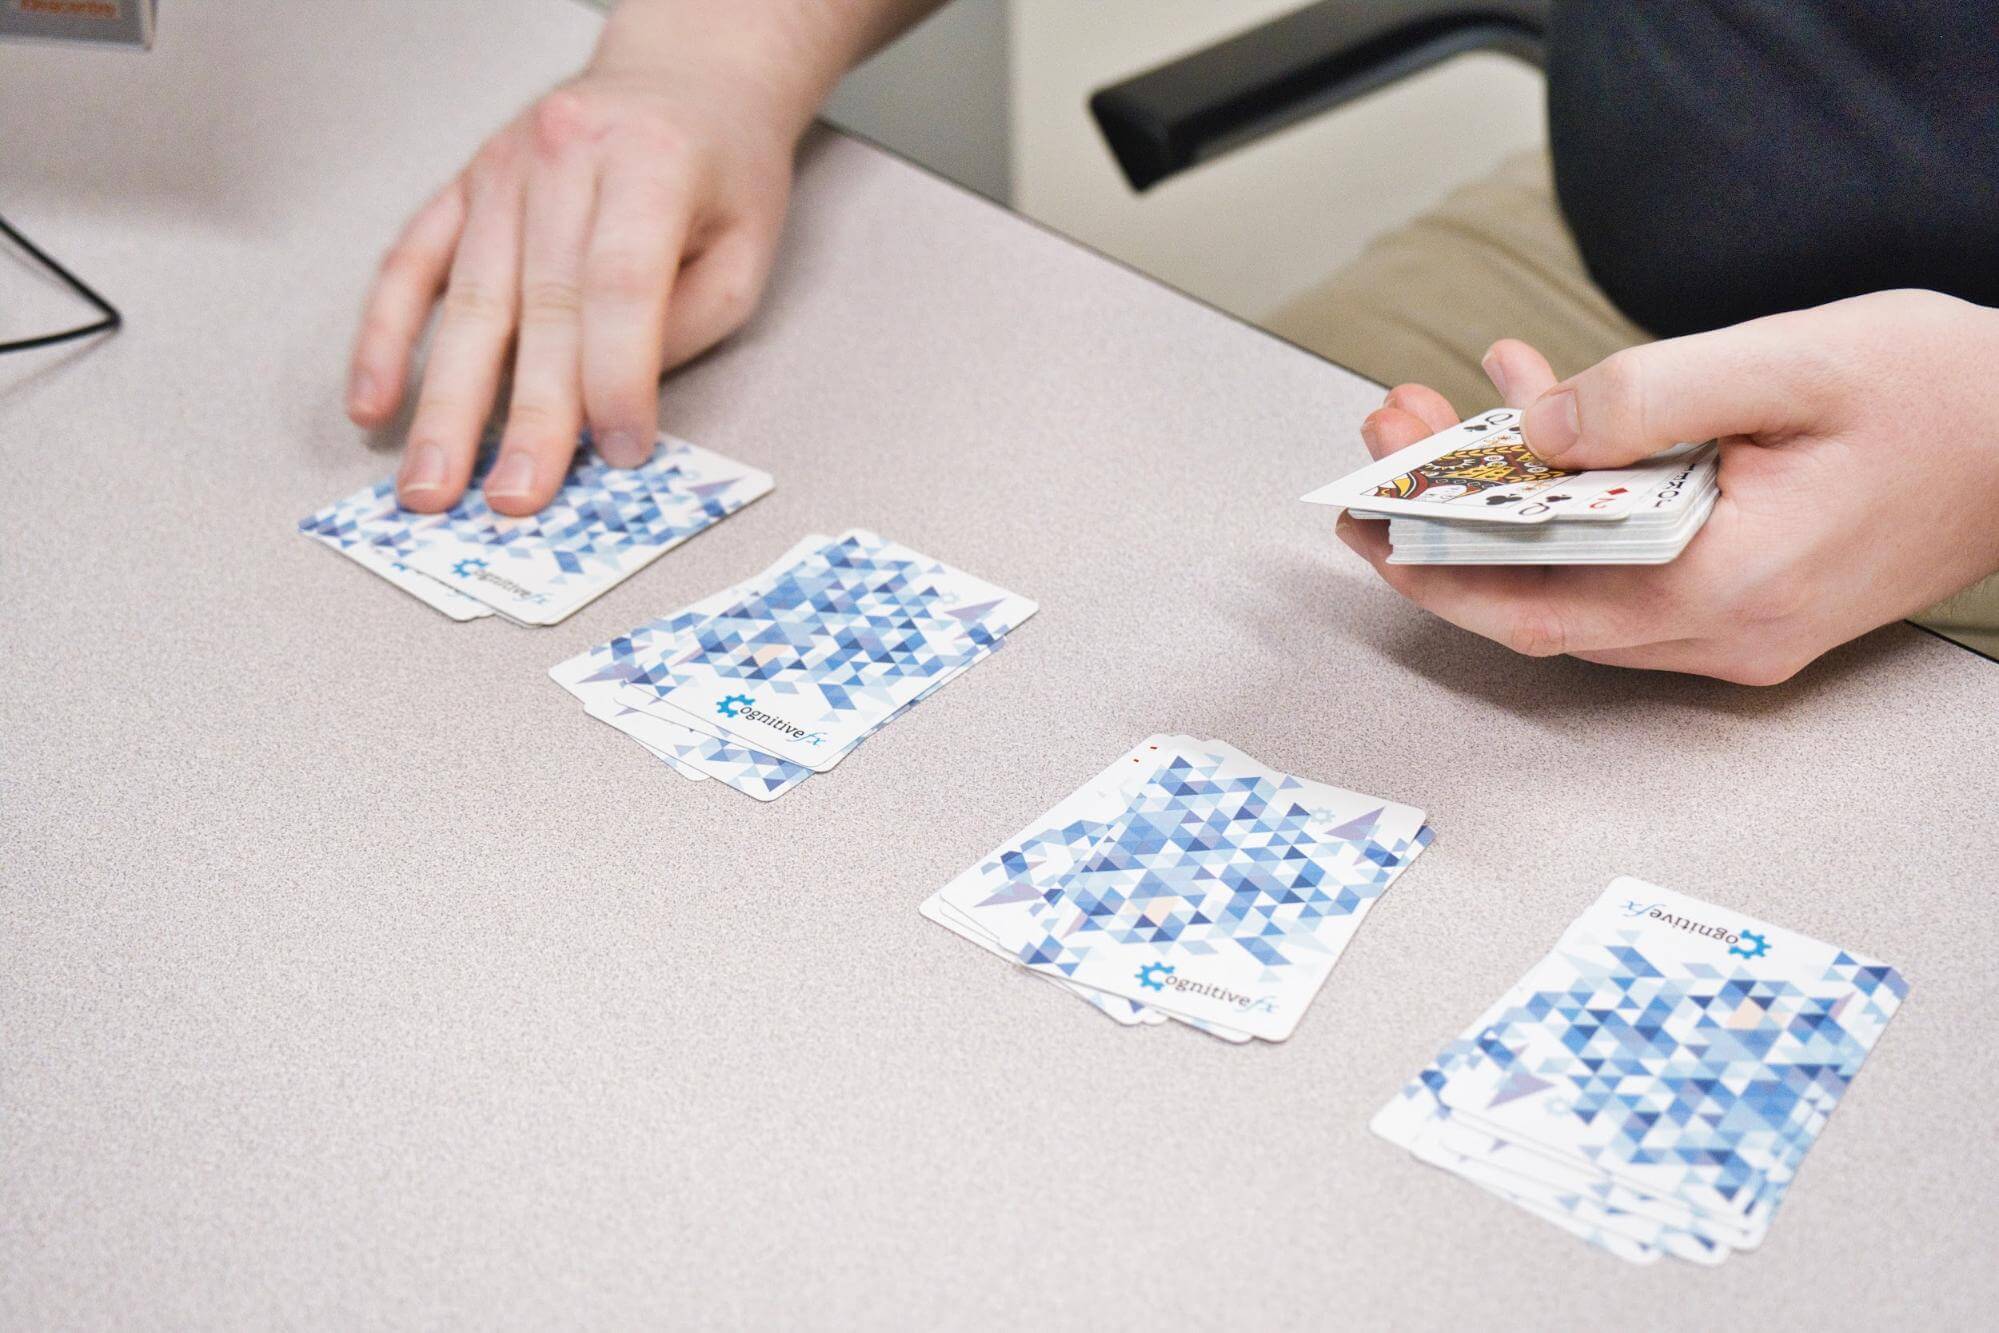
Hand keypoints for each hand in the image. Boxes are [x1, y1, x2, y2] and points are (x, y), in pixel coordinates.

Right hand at [346, 5, 828, 514]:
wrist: (684, 78)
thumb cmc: (722, 170)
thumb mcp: (744, 248)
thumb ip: (681, 324)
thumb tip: (607, 411)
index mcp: (648, 162)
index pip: (619, 284)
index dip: (616, 376)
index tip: (615, 452)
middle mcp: (562, 155)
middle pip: (538, 304)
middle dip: (523, 416)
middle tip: (510, 499)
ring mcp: (499, 168)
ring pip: (468, 300)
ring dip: (446, 404)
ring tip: (431, 483)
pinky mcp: (460, 186)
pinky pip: (409, 266)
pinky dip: (384, 340)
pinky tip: (373, 404)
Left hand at [1335, 290, 1998, 683]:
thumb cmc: (1942, 395)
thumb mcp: (1788, 363)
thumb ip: (1652, 395)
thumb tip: (1538, 426)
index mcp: (1728, 584)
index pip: (1536, 603)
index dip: (1437, 563)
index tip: (1370, 514)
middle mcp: (1725, 630)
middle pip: (1540, 599)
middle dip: (1449, 524)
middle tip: (1392, 446)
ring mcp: (1739, 627)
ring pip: (1577, 583)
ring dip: (1504, 508)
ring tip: (1448, 424)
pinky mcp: (1749, 600)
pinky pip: (1629, 565)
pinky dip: (1572, 504)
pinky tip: (1549, 421)